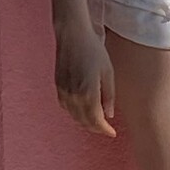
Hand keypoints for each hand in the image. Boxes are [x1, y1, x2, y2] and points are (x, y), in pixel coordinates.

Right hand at [54, 22, 116, 138]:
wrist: (72, 35)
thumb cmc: (93, 50)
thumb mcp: (108, 72)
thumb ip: (108, 95)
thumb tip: (109, 114)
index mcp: (88, 93)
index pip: (96, 121)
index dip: (104, 130)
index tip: (112, 133)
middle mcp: (74, 96)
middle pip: (84, 122)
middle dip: (95, 128)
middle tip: (105, 128)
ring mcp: (63, 91)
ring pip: (73, 116)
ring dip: (84, 122)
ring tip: (95, 121)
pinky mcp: (58, 86)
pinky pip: (65, 107)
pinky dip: (74, 113)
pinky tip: (81, 110)